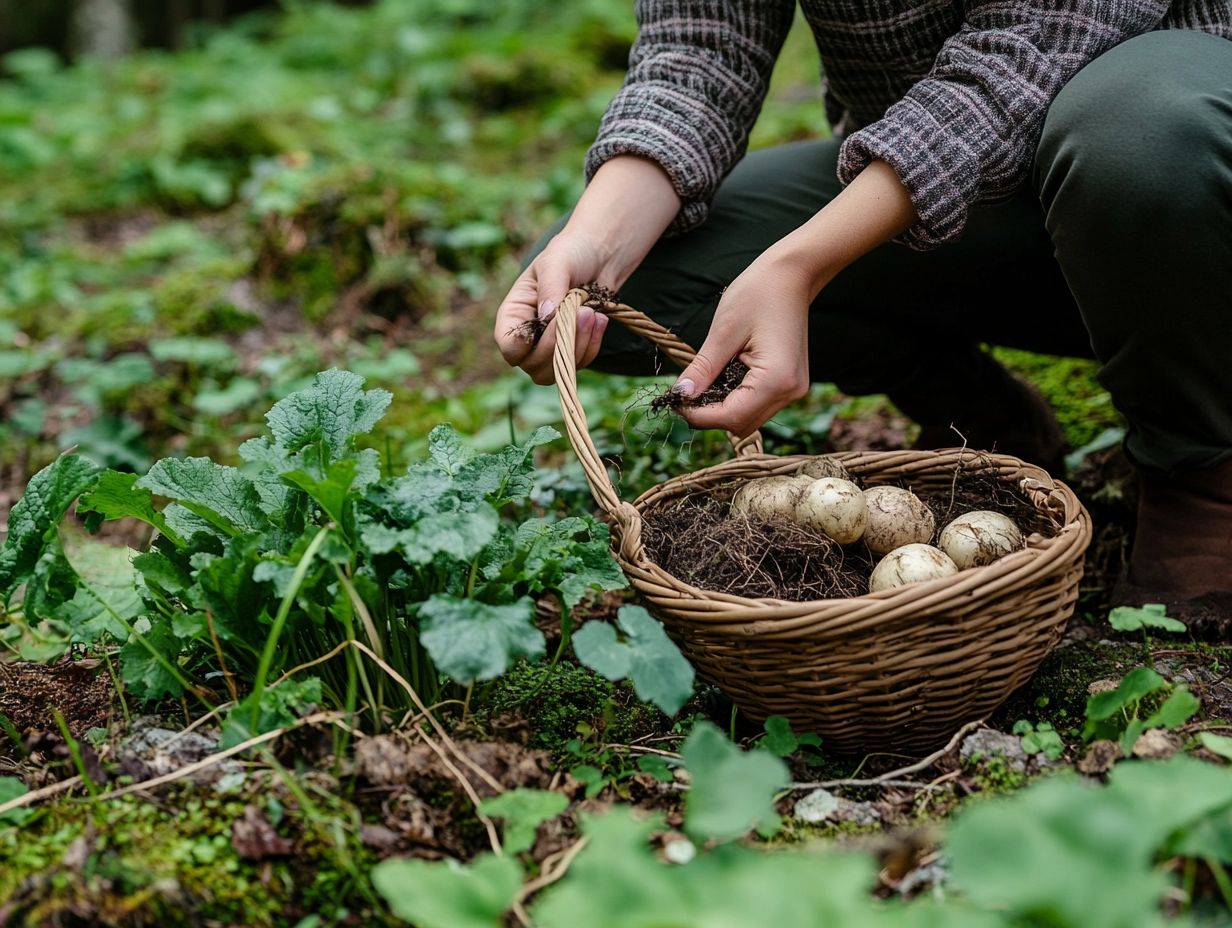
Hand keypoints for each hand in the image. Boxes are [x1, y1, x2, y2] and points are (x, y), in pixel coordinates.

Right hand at [493, 155, 681, 384]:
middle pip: (534, 366)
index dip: (521, 346)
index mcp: (514, 314)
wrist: (600, 256)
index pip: (509, 346)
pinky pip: (580, 363)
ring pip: (558, 371)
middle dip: (559, 345)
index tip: (546, 323)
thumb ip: (551, 287)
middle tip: (582, 312)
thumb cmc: (571, 253)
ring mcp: (550, 347)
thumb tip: (547, 317)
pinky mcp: (573, 350)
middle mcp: (528, 336)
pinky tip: (600, 319)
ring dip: (579, 347)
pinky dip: (592, 345)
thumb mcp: (557, 262)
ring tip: (592, 313)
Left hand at [672, 159, 918, 436]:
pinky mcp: (789, 385)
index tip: (675, 401)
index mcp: (776, 379)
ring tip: (705, 379)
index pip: (731, 417)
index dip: (698, 415)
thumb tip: (680, 395)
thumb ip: (702, 369)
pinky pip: (757, 405)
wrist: (792, 276)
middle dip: (709, 414)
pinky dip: (735, 398)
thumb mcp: (723, 331)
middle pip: (740, 424)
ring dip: (722, 407)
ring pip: (748, 419)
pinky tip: (724, 375)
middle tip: (686, 391)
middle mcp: (790, 392)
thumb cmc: (758, 293)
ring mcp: (793, 390)